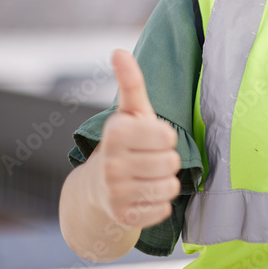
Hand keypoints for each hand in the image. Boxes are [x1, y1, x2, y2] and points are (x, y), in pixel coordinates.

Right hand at [94, 48, 181, 229]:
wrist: (96, 190)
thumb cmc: (124, 144)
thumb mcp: (129, 112)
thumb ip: (130, 82)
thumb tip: (118, 51)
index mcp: (115, 133)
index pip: (167, 137)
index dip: (165, 137)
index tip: (151, 138)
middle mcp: (111, 163)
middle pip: (171, 162)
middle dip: (167, 160)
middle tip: (150, 159)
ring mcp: (115, 193)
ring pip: (169, 187)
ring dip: (166, 182)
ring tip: (149, 176)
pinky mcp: (124, 217)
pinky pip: (162, 210)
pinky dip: (159, 204)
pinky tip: (144, 197)